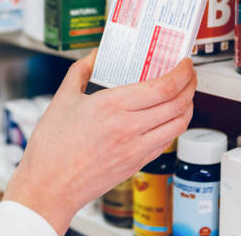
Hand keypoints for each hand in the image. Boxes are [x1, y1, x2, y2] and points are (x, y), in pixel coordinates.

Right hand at [2, 50, 195, 234]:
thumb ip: (81, 71)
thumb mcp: (63, 98)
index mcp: (112, 106)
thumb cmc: (52, 147)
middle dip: (191, 85)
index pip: (163, 86)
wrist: (50, 186)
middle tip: (189, 74)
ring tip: (184, 95)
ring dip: (188, 106)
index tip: (185, 63)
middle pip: (178, 103)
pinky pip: (166, 142)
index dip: (182, 73)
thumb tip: (96, 55)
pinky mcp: (137, 164)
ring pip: (178, 124)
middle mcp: (129, 128)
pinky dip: (174, 126)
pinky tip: (168, 118)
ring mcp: (136, 149)